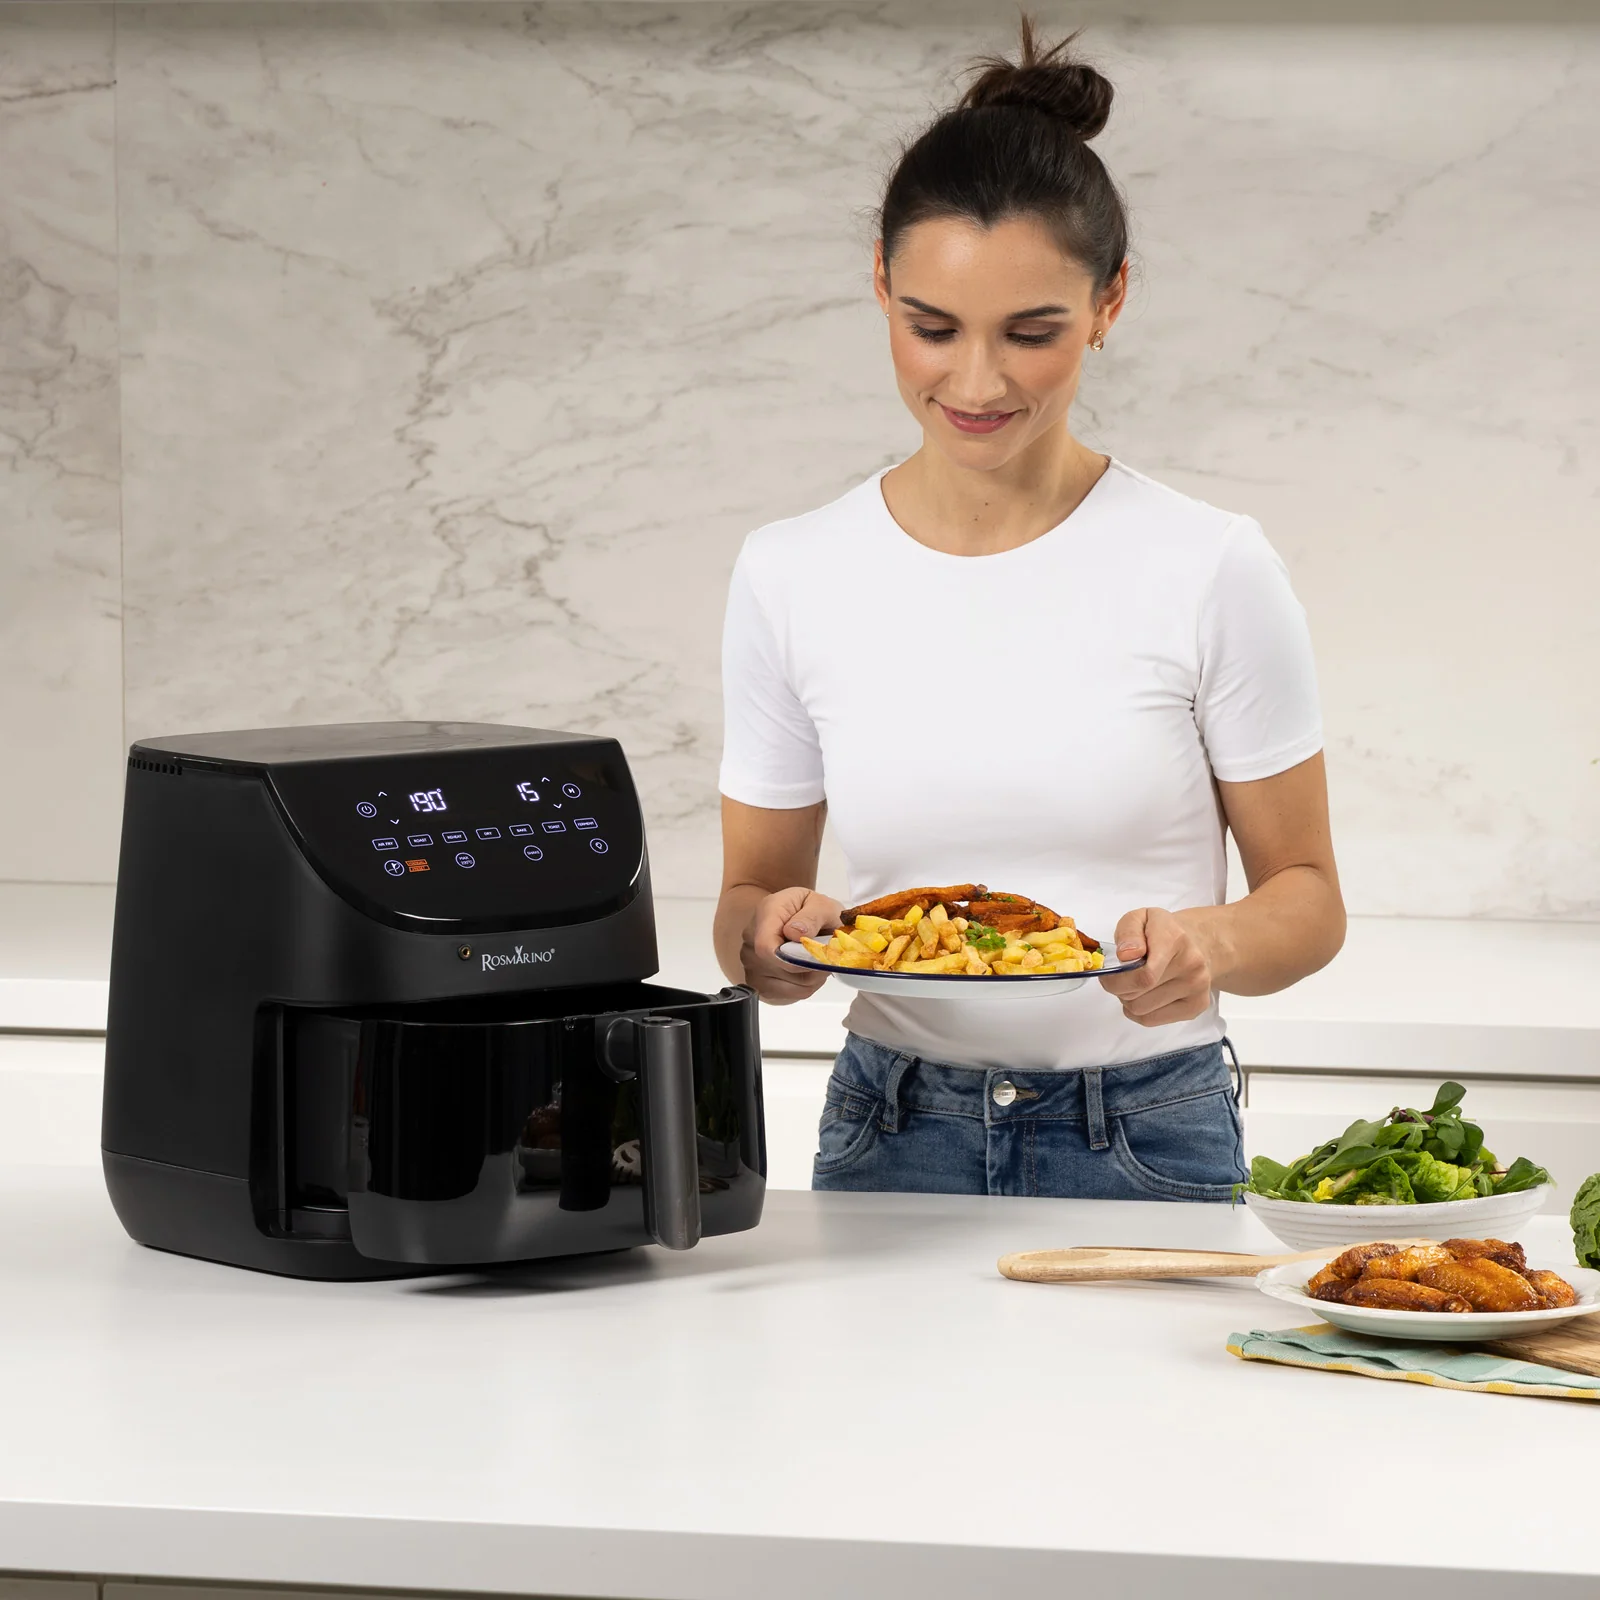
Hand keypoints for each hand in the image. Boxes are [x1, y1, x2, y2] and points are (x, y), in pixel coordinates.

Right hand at [739, 886, 843, 1004]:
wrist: (800, 918)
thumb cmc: (811, 910)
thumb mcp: (822, 904)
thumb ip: (812, 916)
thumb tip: (797, 933)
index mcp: (765, 914)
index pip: (766, 947)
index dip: (793, 958)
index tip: (817, 954)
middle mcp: (750, 940)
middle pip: (780, 969)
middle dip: (810, 967)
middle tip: (826, 955)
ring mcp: (751, 964)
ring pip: (788, 985)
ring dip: (811, 977)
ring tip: (816, 960)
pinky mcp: (759, 984)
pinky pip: (787, 995)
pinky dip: (804, 986)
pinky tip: (807, 971)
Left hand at [1097, 907, 1214, 1026]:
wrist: (1194, 943)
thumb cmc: (1160, 932)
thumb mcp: (1139, 918)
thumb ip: (1129, 932)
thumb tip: (1126, 955)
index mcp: (1175, 940)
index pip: (1144, 975)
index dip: (1117, 978)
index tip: (1108, 972)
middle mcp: (1192, 966)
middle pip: (1138, 993)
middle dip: (1118, 987)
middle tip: (1120, 975)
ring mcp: (1197, 988)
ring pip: (1140, 1010)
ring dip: (1128, 999)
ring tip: (1134, 983)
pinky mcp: (1196, 1007)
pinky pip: (1150, 1020)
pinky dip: (1138, 1012)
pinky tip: (1144, 995)